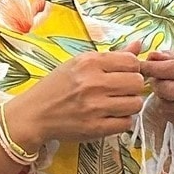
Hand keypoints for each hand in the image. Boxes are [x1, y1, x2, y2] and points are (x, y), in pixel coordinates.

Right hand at [5, 45, 145, 147]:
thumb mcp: (80, 64)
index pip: (131, 61)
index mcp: (89, 62)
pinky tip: (111, 116)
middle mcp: (93, 83)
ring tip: (117, 103)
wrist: (34, 114)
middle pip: (137, 82)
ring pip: (135, 103)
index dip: (132, 68)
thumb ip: (112, 56)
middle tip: (121, 90)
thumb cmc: (56, 86)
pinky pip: (127, 123)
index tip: (124, 74)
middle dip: (132, 86)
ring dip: (129, 104)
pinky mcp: (95, 128)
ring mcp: (94, 107)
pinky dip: (122, 120)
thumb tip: (139, 44)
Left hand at [140, 50, 173, 131]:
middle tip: (155, 80)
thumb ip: (166, 56)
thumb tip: (151, 57)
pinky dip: (166, 110)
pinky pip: (170, 117)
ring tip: (167, 90)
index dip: (151, 68)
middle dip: (155, 84)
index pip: (171, 68)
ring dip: (160, 98)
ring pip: (166, 105)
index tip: (140, 66)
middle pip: (167, 90)